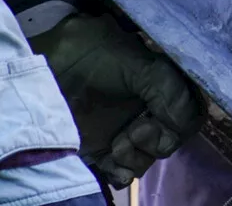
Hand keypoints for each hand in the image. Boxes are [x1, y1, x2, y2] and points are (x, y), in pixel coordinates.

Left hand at [30, 13, 204, 186]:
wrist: (41, 70)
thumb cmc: (88, 57)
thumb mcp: (135, 61)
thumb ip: (168, 88)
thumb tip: (183, 124)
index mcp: (160, 86)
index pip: (189, 111)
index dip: (181, 122)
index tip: (157, 119)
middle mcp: (146, 109)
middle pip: (172, 139)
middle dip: (157, 141)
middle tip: (133, 132)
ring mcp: (122, 132)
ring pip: (148, 159)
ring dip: (137, 158)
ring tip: (116, 145)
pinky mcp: (99, 152)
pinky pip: (122, 174)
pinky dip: (120, 173)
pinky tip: (110, 164)